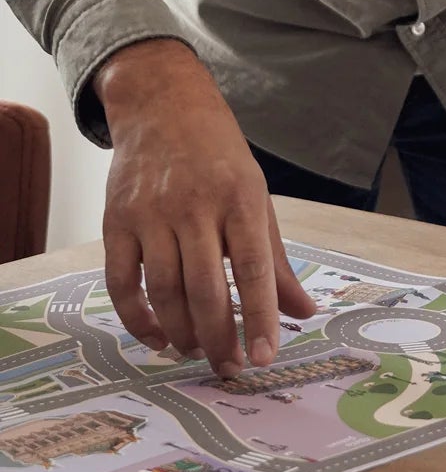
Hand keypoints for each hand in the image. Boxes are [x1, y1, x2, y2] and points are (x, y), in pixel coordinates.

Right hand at [96, 39, 316, 376]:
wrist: (163, 105)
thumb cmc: (219, 157)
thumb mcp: (257, 197)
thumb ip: (276, 260)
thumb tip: (304, 313)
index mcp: (240, 197)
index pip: (253, 268)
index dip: (260, 317)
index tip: (265, 357)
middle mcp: (194, 205)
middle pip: (205, 287)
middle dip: (219, 337)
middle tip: (230, 367)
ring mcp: (150, 213)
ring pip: (164, 290)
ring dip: (182, 332)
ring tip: (198, 350)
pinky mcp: (115, 221)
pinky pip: (122, 283)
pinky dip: (138, 318)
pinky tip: (158, 336)